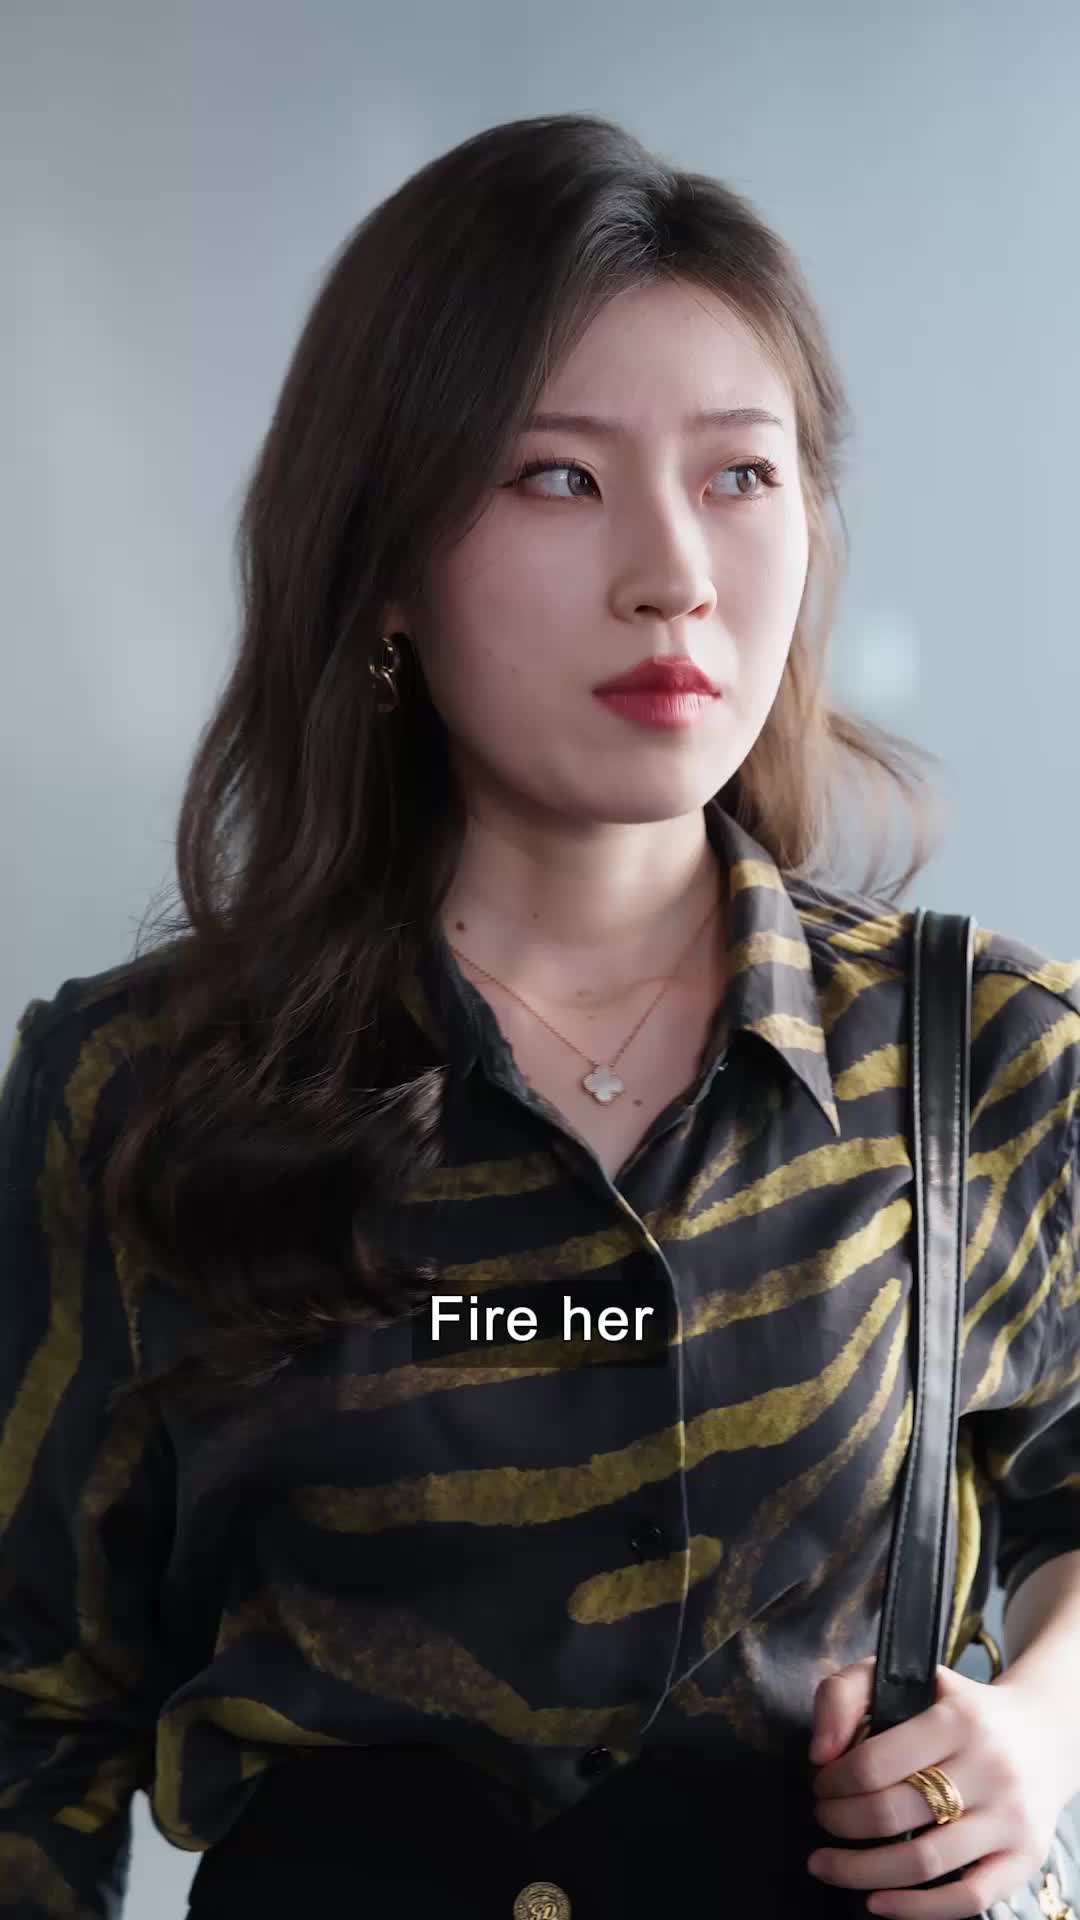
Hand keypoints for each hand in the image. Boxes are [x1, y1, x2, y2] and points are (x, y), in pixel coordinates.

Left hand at [806, 1656, 1068, 1917]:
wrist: (1041, 1734)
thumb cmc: (957, 1708)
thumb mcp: (905, 1677)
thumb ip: (845, 1694)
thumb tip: (819, 1753)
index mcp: (957, 1719)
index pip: (874, 1763)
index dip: (832, 1782)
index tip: (820, 1784)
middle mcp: (990, 1768)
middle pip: (892, 1813)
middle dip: (839, 1822)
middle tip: (822, 1819)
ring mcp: (1011, 1817)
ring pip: (923, 1861)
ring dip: (860, 1871)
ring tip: (828, 1864)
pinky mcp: (1025, 1857)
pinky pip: (967, 1897)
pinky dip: (915, 1909)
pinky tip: (877, 1901)